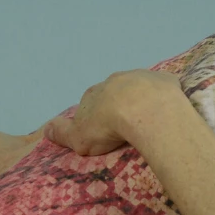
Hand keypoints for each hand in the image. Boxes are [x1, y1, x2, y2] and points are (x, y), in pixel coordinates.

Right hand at [42, 69, 181, 155]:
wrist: (143, 110)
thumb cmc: (107, 127)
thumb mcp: (77, 137)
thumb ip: (61, 133)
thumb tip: (46, 129)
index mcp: (94, 93)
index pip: (91, 102)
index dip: (96, 115)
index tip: (103, 129)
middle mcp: (115, 80)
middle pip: (115, 92)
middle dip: (119, 104)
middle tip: (126, 125)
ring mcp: (141, 77)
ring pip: (139, 87)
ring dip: (142, 99)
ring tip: (148, 119)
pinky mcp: (165, 80)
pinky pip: (163, 87)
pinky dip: (164, 95)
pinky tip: (168, 108)